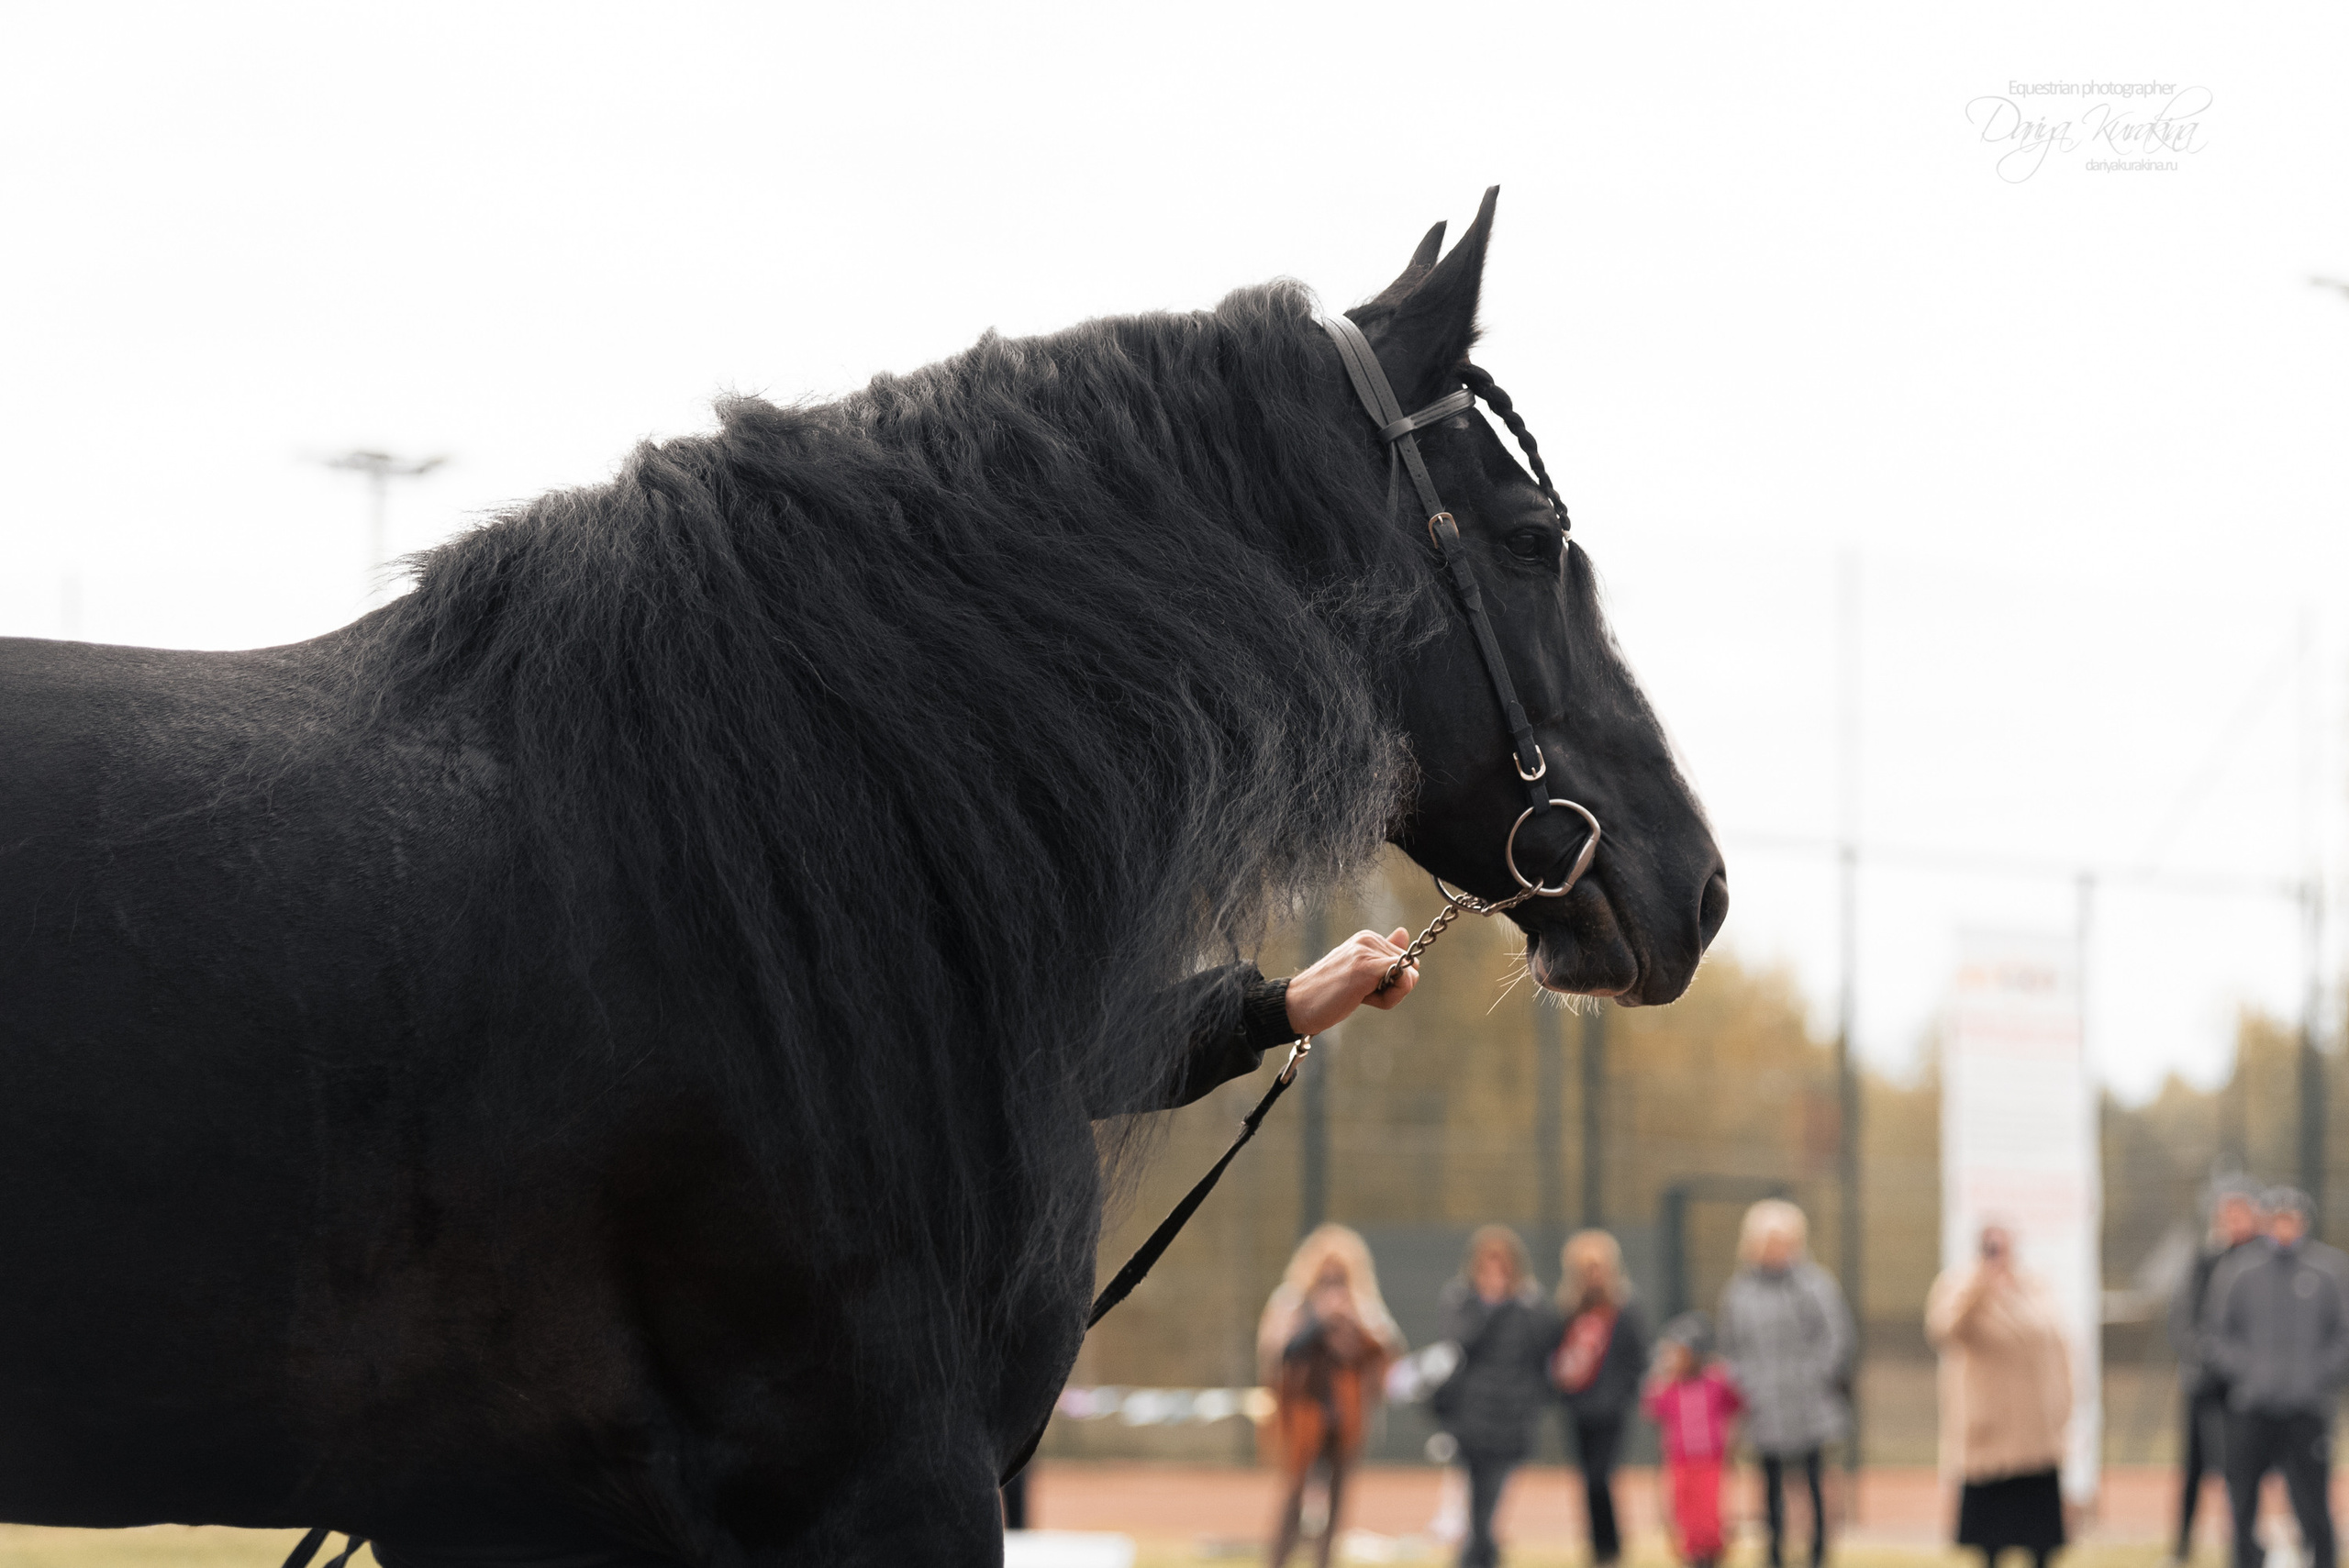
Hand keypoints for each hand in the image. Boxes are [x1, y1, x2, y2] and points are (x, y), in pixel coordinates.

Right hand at [1283, 928, 1419, 1035]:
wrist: (1296, 1005)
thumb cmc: (1326, 994)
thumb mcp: (1358, 971)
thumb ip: (1382, 955)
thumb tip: (1404, 932)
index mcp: (1366, 938)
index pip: (1404, 961)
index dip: (1392, 983)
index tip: (1365, 989)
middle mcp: (1368, 939)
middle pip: (1411, 968)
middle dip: (1393, 990)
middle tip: (1360, 995)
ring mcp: (1367, 951)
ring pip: (1410, 976)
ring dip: (1390, 996)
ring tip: (1358, 996)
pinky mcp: (1367, 967)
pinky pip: (1405, 979)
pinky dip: (1393, 996)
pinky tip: (1365, 998)